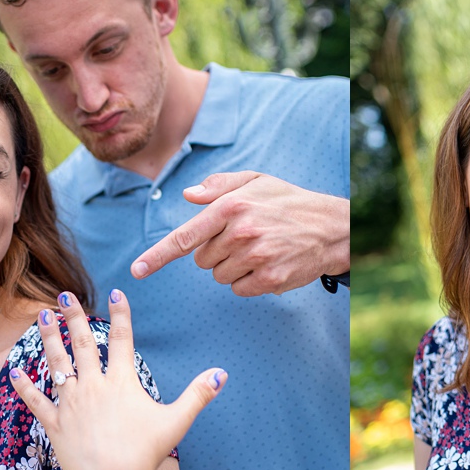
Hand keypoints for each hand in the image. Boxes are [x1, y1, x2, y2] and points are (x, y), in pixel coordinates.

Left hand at [9, 289, 225, 469]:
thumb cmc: (145, 454)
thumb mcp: (177, 421)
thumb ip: (198, 395)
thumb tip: (222, 373)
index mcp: (122, 383)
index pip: (122, 340)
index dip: (121, 315)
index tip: (116, 293)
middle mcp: (94, 387)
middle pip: (83, 344)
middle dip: (74, 317)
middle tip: (65, 295)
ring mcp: (71, 404)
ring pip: (57, 364)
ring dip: (49, 339)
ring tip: (42, 317)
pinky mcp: (55, 424)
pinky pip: (36, 401)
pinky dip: (24, 386)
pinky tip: (14, 370)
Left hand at [130, 171, 349, 296]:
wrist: (332, 227)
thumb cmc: (289, 202)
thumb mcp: (256, 181)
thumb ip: (219, 185)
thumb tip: (189, 195)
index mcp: (231, 206)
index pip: (185, 237)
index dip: (158, 255)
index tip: (137, 270)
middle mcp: (240, 233)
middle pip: (202, 260)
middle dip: (217, 252)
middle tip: (245, 238)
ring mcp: (256, 258)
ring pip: (219, 276)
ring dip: (233, 267)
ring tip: (259, 249)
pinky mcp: (269, 279)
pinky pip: (239, 289)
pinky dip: (248, 281)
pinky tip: (267, 264)